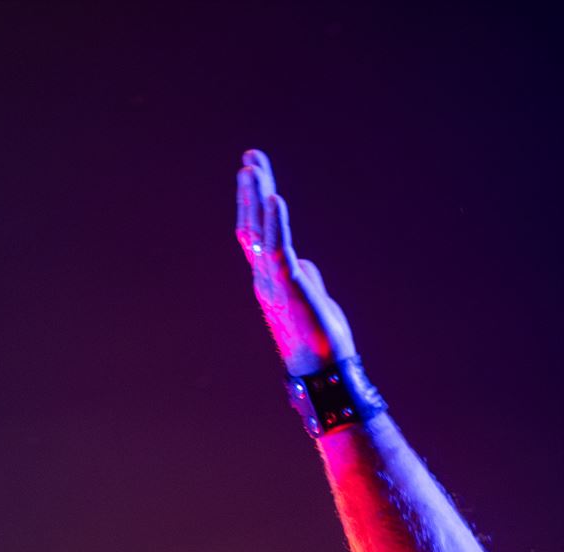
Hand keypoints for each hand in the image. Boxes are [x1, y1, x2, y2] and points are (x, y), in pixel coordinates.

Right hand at [234, 149, 355, 375]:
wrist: (321, 372)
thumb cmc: (318, 342)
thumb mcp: (312, 301)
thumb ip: (304, 278)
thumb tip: (303, 262)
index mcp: (269, 278)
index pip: (257, 233)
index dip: (253, 203)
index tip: (253, 173)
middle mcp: (264, 276)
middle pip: (253, 224)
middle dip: (251, 190)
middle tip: (250, 157)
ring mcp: (273, 280)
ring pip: (260, 231)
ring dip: (256, 197)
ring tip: (253, 168)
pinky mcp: (289, 285)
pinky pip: (280, 247)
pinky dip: (277, 221)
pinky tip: (275, 197)